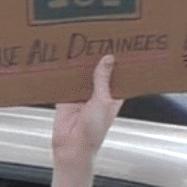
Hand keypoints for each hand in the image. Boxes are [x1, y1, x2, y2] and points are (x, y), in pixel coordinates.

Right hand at [52, 54, 119, 170]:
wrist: (71, 147)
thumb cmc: (93, 132)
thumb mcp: (103, 101)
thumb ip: (103, 79)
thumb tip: (108, 60)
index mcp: (112, 97)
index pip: (118, 76)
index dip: (120, 63)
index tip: (121, 46)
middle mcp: (97, 94)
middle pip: (99, 72)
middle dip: (99, 59)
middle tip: (100, 39)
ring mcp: (81, 95)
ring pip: (82, 74)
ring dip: (81, 64)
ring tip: (82, 44)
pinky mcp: (66, 98)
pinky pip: (65, 82)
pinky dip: (65, 72)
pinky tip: (65, 59)